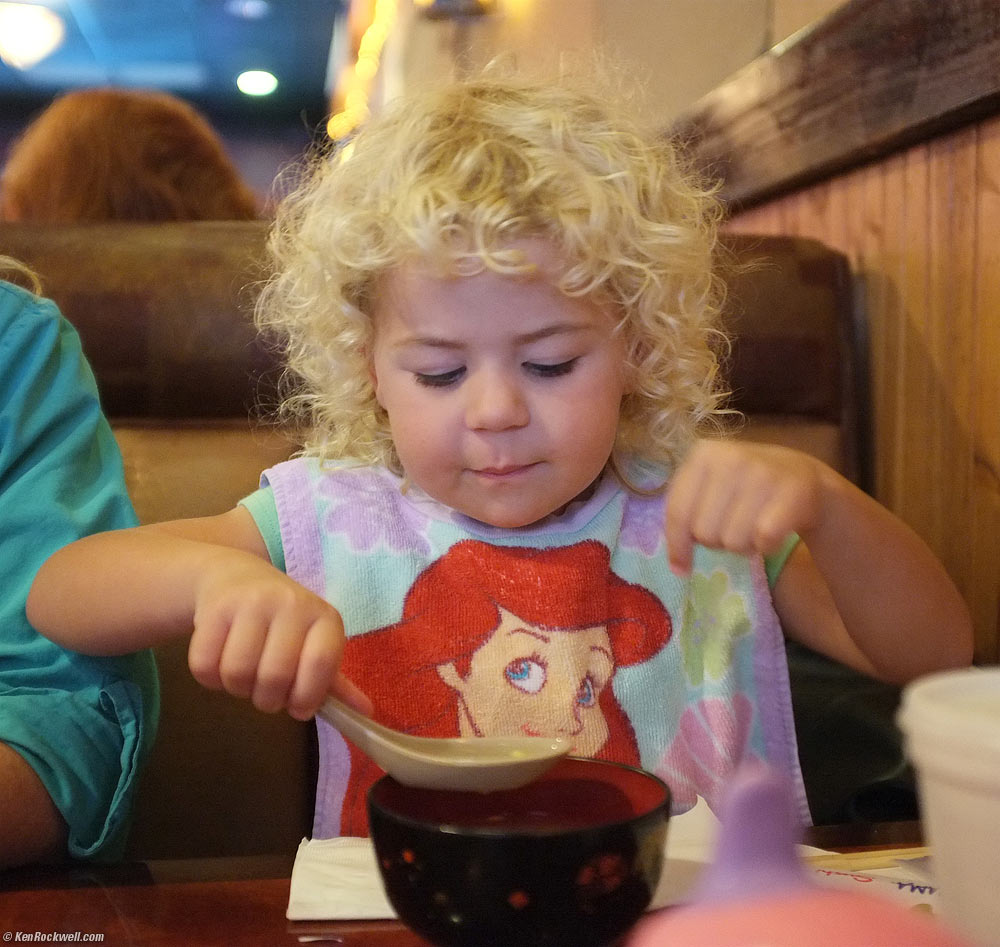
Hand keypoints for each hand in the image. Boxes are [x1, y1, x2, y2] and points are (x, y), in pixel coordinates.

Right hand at [187, 550, 359, 719]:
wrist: (235, 576)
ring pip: (237, 674)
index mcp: (324, 617)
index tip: (297, 707)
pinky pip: (205, 665)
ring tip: (244, 676)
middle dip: (267, 700)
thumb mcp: (314, 643)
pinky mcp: (215, 607)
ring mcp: (252, 602)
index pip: (321, 663)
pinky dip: (210, 679)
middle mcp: (291, 603)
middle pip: (275, 676)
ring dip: (237, 690)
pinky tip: (220, 663)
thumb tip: (366, 713)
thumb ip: (334, 681)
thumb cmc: (283, 621)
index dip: (307, 696)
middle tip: (266, 692)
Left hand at [665, 440, 826, 574]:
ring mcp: (763, 472)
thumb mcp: (710, 488)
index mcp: (704, 454)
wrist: (803, 476)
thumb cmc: (747, 487)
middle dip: (716, 540)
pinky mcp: (792, 492)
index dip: (677, 545)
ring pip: (732, 541)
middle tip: (733, 527)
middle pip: (704, 533)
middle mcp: (731, 458)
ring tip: (754, 527)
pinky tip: (773, 532)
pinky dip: (767, 546)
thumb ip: (687, 515)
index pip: (678, 512)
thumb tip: (677, 567)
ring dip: (743, 545)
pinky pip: (763, 540)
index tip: (680, 568)